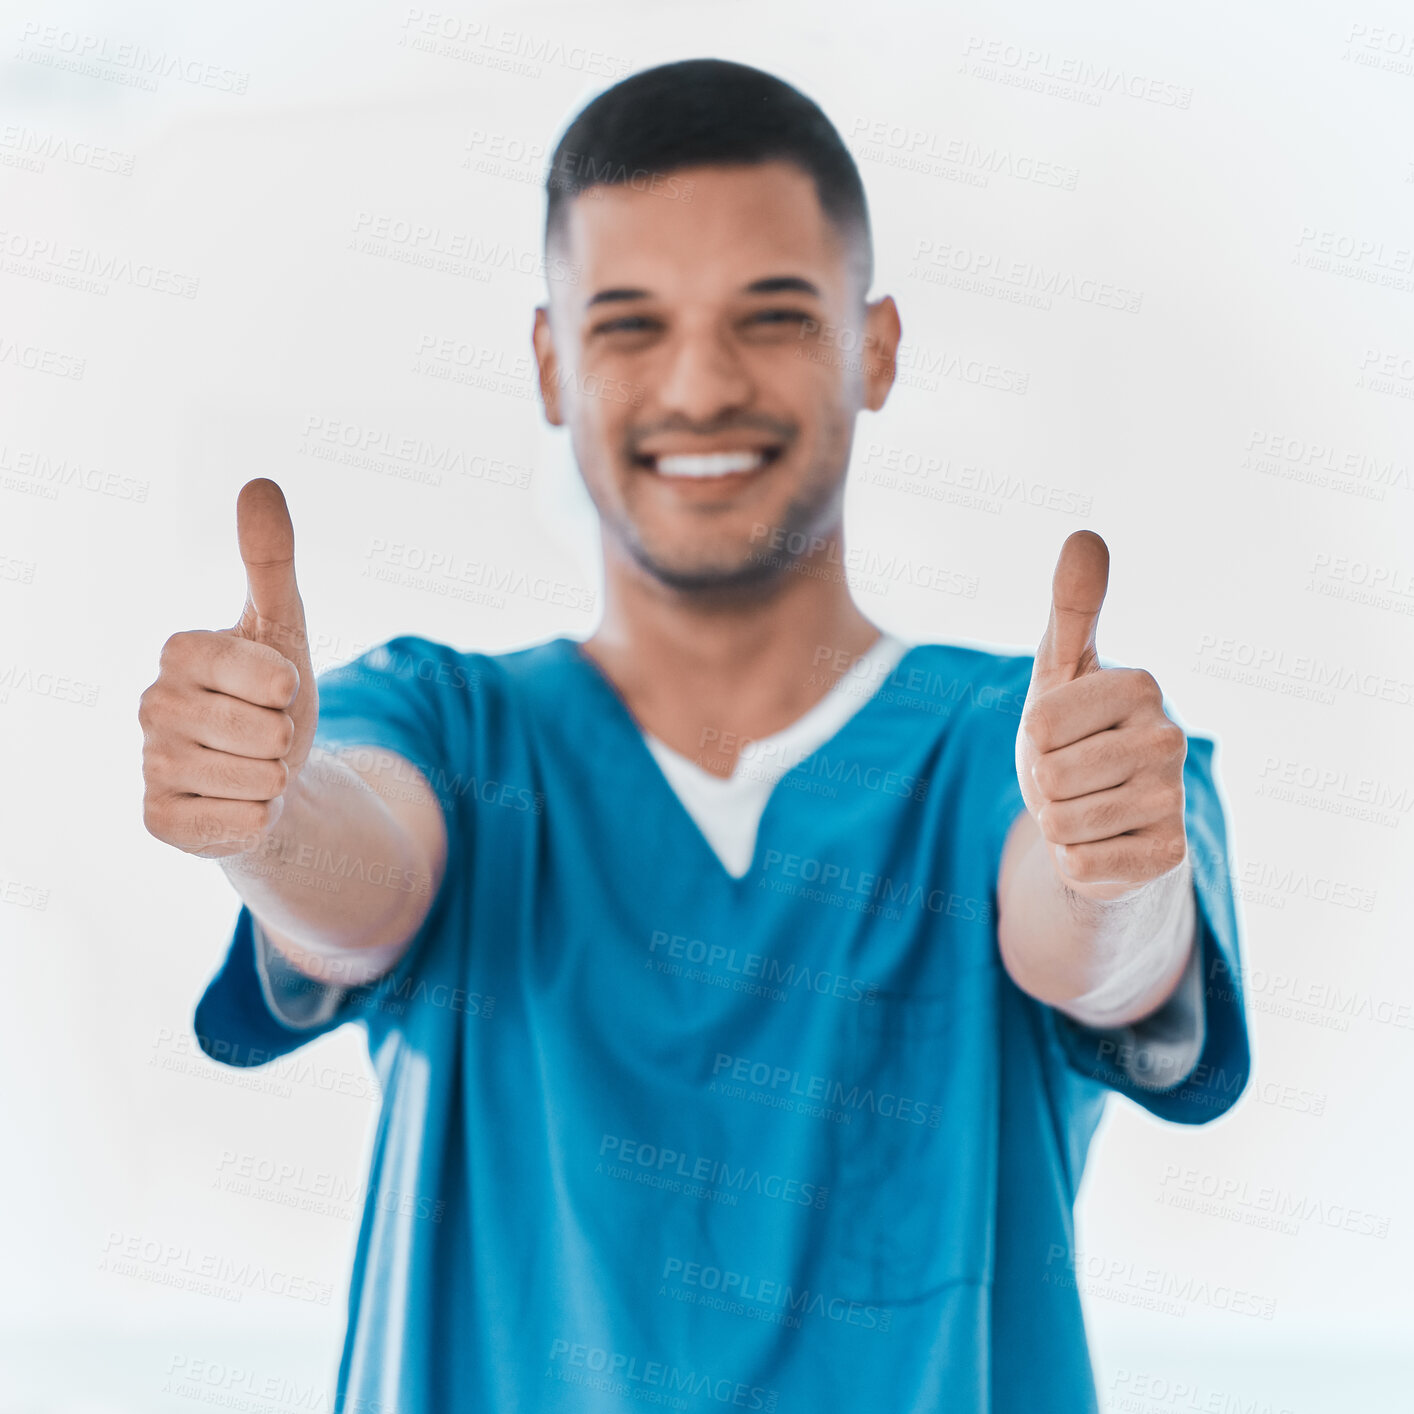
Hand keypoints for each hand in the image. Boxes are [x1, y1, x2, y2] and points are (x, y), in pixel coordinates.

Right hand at [139, 479, 319, 857]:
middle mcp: (152, 706)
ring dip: (276, 779)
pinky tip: (239, 804)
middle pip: (267, 733)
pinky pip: (240, 825)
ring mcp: (150, 765)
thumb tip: (259, 483)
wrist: (270, 775)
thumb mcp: (285, 626)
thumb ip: (271, 560)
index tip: (278, 688)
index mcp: (180, 652)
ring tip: (256, 768)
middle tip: (269, 734)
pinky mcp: (159, 820)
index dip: (292, 688)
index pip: (270, 676)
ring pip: (258, 782)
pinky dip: (259, 819)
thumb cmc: (276, 695)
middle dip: (289, 738)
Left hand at [1015, 531, 1187, 903]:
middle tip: (1069, 775)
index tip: (1060, 731)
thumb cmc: (1069, 732)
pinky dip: (1072, 859)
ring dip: (1056, 821)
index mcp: (1140, 686)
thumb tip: (1085, 536)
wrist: (1094, 814)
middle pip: (1051, 775)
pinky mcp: (1169, 857)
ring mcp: (1176, 801)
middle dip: (1042, 782)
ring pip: (1062, 822)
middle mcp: (1170, 739)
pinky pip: (1079, 864)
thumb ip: (1071, 606)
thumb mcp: (1059, 668)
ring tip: (1081, 805)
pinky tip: (1099, 843)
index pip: (1040, 722)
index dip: (1033, 734)